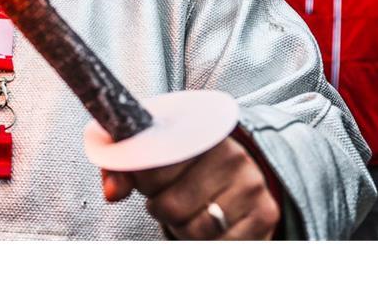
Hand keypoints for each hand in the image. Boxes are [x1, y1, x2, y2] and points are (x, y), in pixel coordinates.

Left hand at [100, 135, 279, 239]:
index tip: (148, 179)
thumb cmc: (184, 162)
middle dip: (162, 208)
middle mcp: (231, 154)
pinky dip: (207, 243)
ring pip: (195, 230)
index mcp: (198, 131)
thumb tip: (111, 194)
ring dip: (183, 228)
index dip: (144, 181)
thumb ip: (123, 167)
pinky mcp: (266, 214)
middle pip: (171, 205)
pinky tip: (210, 223)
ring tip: (189, 210)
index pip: (155, 166)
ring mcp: (251, 184)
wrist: (236, 167)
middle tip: (169, 198)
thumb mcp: (153, 152)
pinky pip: (222, 246)